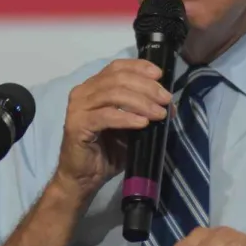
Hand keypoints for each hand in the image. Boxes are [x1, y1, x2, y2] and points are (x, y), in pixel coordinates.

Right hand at [53, 58, 172, 197]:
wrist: (83, 178)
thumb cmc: (107, 151)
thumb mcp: (130, 126)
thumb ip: (143, 111)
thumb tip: (169, 103)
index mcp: (93, 87)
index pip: (117, 66)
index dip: (139, 67)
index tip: (160, 75)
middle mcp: (83, 92)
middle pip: (118, 78)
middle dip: (146, 87)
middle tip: (166, 100)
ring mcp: (78, 108)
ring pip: (113, 94)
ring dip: (141, 102)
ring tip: (158, 113)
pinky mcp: (77, 125)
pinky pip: (106, 116)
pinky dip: (126, 118)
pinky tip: (142, 123)